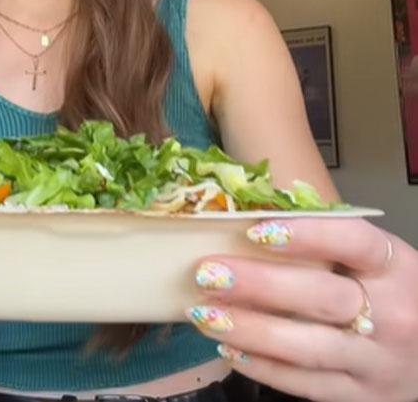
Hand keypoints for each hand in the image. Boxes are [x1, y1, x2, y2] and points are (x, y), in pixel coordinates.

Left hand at [188, 218, 417, 401]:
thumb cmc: (390, 293)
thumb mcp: (376, 260)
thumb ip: (328, 239)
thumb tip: (250, 213)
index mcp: (395, 267)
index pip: (353, 242)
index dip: (305, 234)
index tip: (254, 230)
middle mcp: (393, 314)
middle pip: (323, 297)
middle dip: (260, 284)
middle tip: (208, 273)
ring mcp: (378, 361)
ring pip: (308, 347)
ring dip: (250, 330)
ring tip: (203, 313)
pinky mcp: (363, 397)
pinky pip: (307, 385)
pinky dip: (264, 368)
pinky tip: (229, 349)